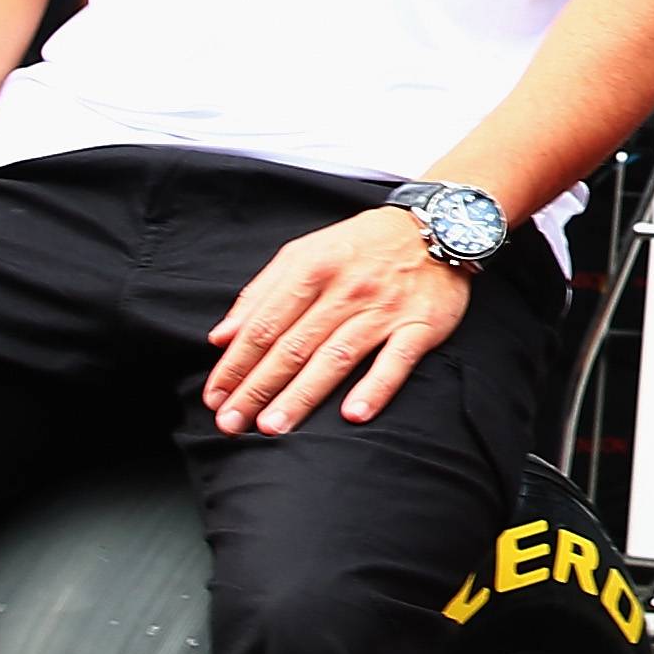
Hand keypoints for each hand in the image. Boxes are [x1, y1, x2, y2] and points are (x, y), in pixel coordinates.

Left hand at [203, 207, 477, 433]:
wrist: (438, 227)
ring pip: (335, 357)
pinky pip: (396, 361)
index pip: (264, 324)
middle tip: (231, 424)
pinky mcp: (421, 325)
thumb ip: (262, 292)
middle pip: (293, 346)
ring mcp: (385, 309)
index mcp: (312, 268)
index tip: (215, 395)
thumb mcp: (306, 252)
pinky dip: (375, 387)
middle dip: (257, 388)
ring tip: (273, 426)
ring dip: (302, 395)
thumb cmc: (362, 245)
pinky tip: (353, 415)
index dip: (236, 363)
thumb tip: (223, 336)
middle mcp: (346, 289)